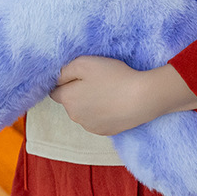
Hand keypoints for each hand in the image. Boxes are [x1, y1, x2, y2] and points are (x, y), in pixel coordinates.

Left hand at [49, 55, 196, 135]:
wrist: (141, 98)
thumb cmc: (112, 77)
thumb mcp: (84, 63)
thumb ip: (65, 70)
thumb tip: (57, 78)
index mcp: (68, 99)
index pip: (55, 91)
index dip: (65, 81)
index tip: (78, 74)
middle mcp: (75, 117)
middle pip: (70, 102)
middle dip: (77, 92)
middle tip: (96, 80)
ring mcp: (90, 126)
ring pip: (83, 112)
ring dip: (90, 103)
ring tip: (108, 90)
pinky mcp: (105, 132)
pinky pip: (97, 120)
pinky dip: (102, 112)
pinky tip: (114, 102)